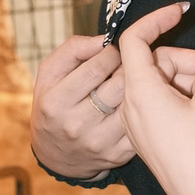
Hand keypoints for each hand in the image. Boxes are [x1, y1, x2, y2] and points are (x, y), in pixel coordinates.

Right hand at [31, 2, 188, 179]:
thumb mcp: (49, 75)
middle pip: (121, 84)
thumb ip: (72, 50)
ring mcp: (99, 142)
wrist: (55, 154)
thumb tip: (104, 40)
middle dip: (128, 68)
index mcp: (56, 102)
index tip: (112, 54)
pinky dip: (145, 110)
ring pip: (134, 104)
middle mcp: (76, 124)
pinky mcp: (118, 154)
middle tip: (125, 67)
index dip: (111, 53)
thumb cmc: (54, 104)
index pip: (98, 66)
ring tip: (130, 84)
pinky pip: (141, 123)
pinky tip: (138, 105)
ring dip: (138, 88)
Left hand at [119, 20, 194, 194]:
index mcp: (139, 92)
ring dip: (191, 79)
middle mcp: (131, 105)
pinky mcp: (148, 136)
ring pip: (160, 83)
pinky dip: (184, 96)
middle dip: (190, 60)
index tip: (183, 11)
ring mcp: (138, 123)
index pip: (134, 39)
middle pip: (154, 62)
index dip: (157, 19)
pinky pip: (161, 103)